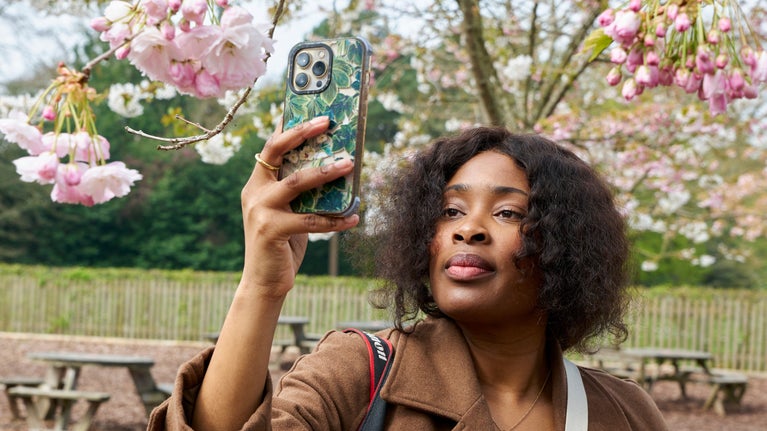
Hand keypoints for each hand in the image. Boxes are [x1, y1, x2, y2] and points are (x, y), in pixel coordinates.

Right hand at [240, 116, 359, 297]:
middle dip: (302, 132)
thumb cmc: (282, 244)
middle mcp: (254, 191)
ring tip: (350, 165)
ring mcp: (261, 211)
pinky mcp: (271, 231)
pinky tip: (355, 217)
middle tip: (328, 122)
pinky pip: (311, 220)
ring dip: (327, 172)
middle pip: (277, 151)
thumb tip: (337, 169)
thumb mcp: (288, 212)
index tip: (314, 111)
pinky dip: (336, 219)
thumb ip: (301, 193)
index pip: (272, 146)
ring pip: (297, 183)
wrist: (263, 282)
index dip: (291, 126)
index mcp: (257, 183)